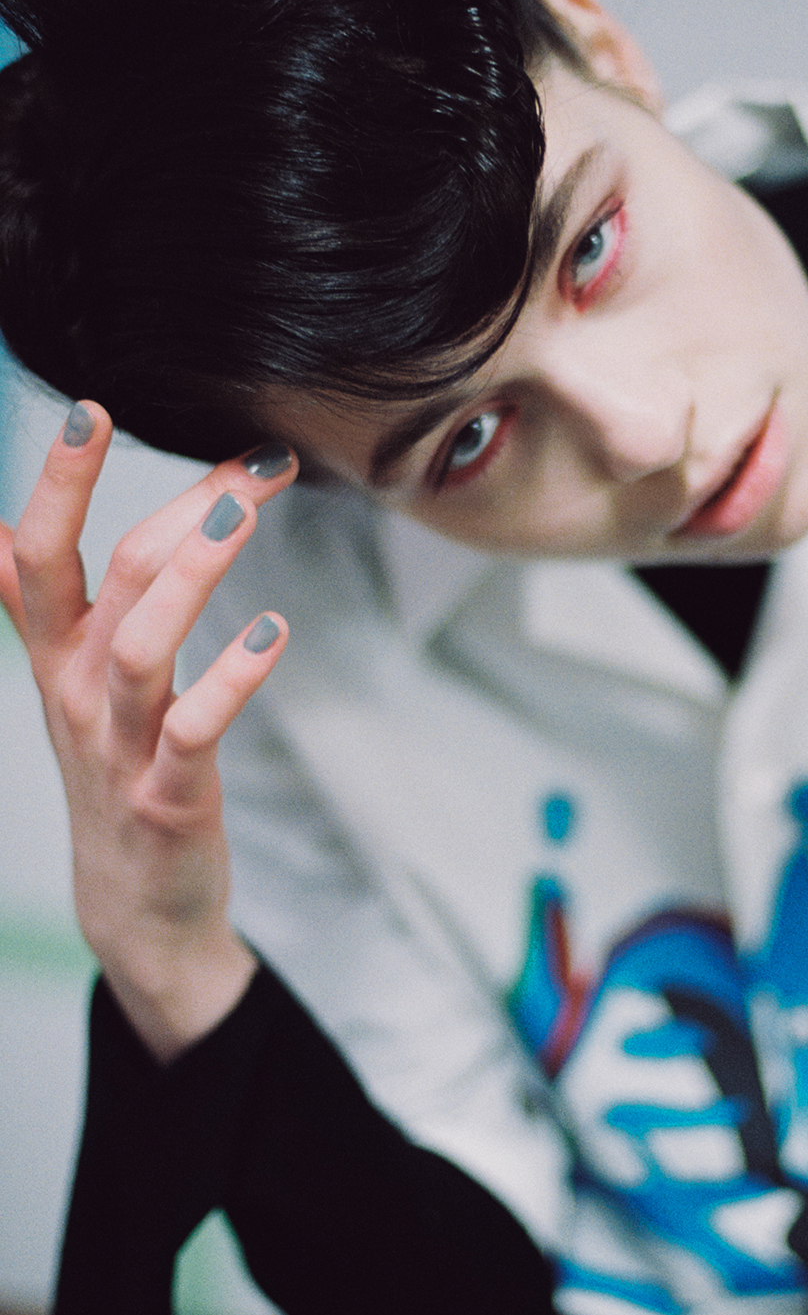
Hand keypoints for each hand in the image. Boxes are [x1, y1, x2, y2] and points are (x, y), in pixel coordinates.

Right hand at [0, 402, 296, 1060]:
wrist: (134, 905)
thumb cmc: (118, 772)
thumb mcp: (70, 686)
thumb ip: (50, 607)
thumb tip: (5, 527)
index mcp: (54, 656)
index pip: (33, 553)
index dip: (55, 483)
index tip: (90, 409)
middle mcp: (75, 693)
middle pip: (103, 580)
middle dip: (168, 508)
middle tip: (245, 459)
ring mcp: (119, 748)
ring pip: (141, 646)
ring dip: (193, 575)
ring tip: (245, 516)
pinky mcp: (167, 798)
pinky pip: (194, 732)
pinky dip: (233, 679)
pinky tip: (274, 631)